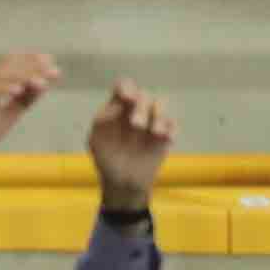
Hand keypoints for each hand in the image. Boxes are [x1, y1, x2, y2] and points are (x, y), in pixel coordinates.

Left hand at [87, 81, 176, 208]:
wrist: (122, 183)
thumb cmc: (106, 158)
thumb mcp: (96, 140)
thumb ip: (102, 121)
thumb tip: (117, 105)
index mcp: (116, 107)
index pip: (124, 86)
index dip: (127, 87)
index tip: (127, 98)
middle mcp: (135, 110)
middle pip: (144, 94)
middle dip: (141, 107)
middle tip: (136, 125)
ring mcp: (151, 123)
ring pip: (161, 104)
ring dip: (159, 115)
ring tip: (155, 132)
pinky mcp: (164, 137)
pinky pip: (173, 125)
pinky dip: (171, 128)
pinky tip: (165, 138)